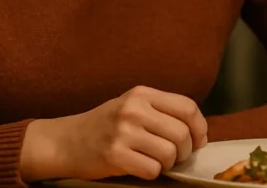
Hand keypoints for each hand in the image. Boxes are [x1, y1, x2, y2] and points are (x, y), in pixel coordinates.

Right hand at [21, 86, 207, 182]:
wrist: (67, 141)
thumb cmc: (105, 126)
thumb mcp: (132, 106)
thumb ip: (161, 112)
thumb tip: (199, 133)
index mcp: (141, 94)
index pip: (187, 107)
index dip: (199, 127)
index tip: (198, 141)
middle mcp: (133, 109)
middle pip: (181, 133)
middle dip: (185, 151)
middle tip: (175, 156)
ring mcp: (123, 132)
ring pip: (169, 154)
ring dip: (168, 164)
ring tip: (155, 161)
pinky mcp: (114, 155)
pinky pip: (152, 170)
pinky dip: (152, 173)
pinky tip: (140, 167)